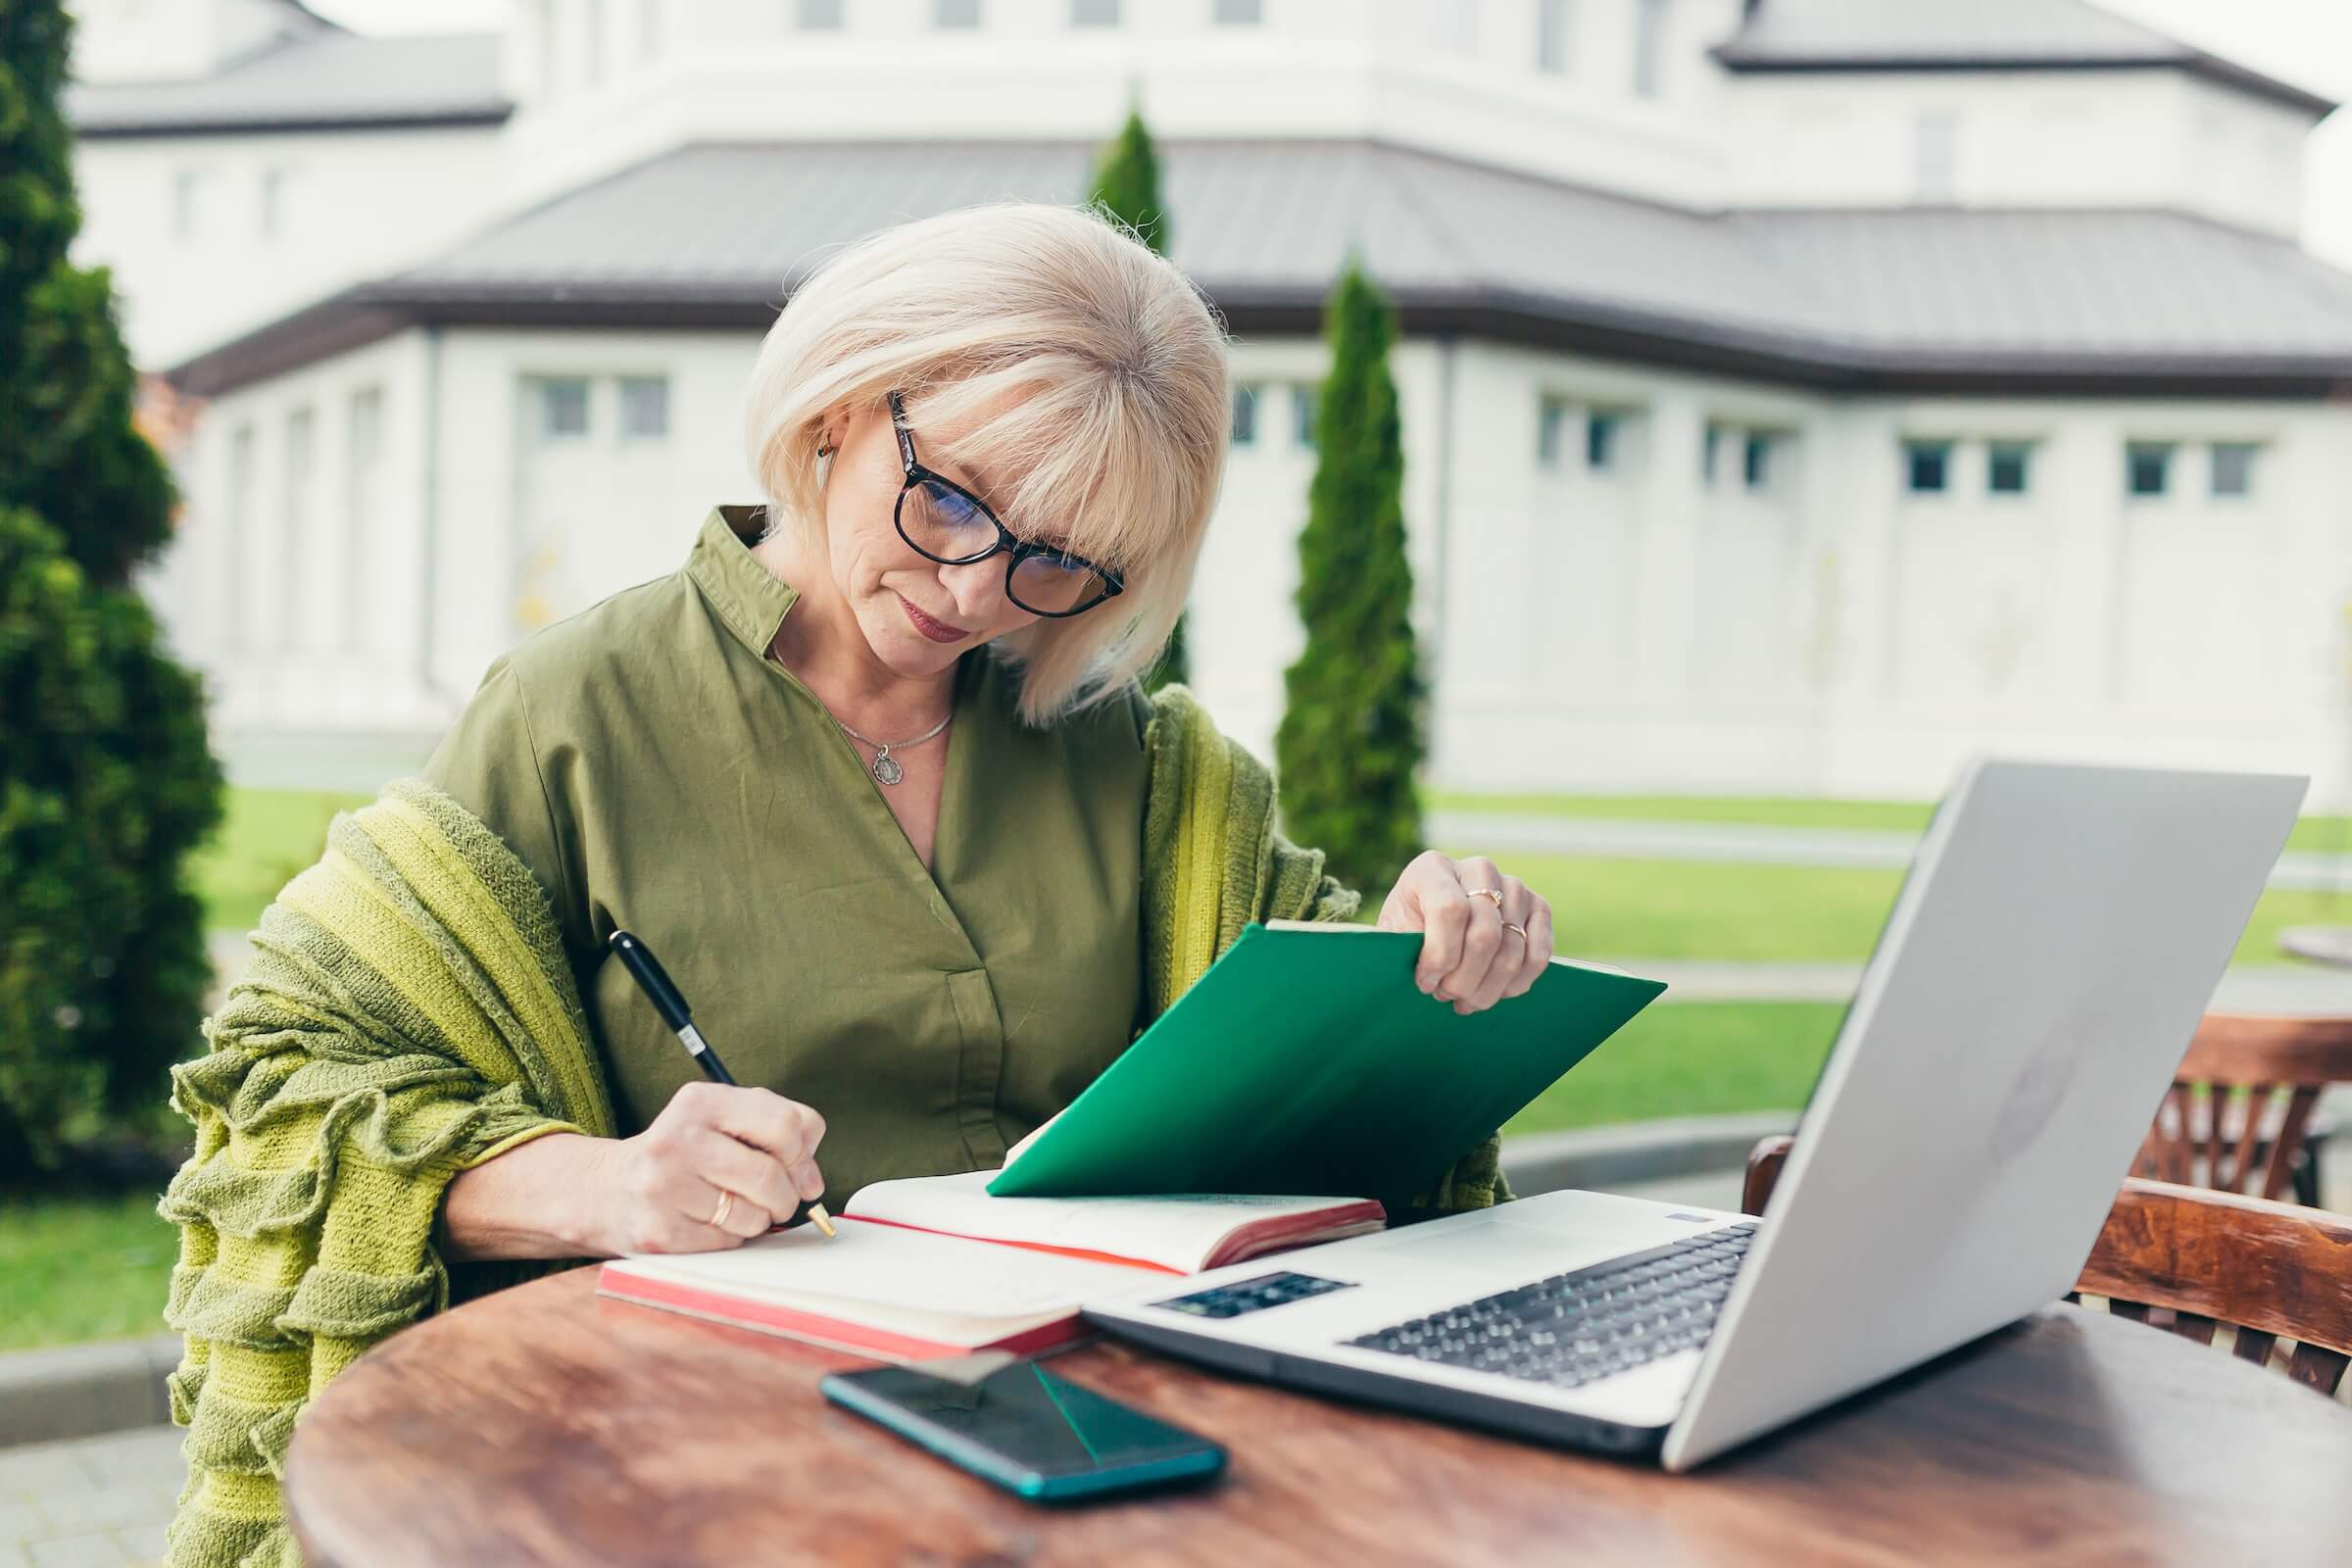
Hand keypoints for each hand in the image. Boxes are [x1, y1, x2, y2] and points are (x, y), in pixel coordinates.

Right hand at [588, 1082, 826, 1254]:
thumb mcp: (722, 1120)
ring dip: (757, 1220)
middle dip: (786, 1196)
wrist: (607, 1190)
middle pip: (770, 1176)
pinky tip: (707, 1222)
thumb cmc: (682, 1153)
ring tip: (733, 1207)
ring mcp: (663, 1187)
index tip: (802, 1172)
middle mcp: (677, 1139)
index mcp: (700, 1102)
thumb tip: (812, 1179)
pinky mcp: (658, 1231)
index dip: (804, 1155)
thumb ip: (778, 1128)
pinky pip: (727, 1242)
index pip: (784, 1125)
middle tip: (777, 1200)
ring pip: (752, 1215)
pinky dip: (731, 1238)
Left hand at [1378, 851, 1555, 1015]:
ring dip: (1486, 988)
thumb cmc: (1408, 931)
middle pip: (1484, 935)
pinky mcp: (1539, 907)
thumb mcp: (1392, 934)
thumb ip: (1396, 946)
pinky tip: (1494, 991)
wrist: (1436, 921)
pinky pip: (1539, 955)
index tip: (1424, 983)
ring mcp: (1514, 886)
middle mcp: (1478, 869)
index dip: (1439, 956)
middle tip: (1445, 996)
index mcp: (1433, 868)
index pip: (1450, 910)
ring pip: (1512, 951)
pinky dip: (1516, 983)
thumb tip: (1411, 968)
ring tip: (1464, 999)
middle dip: (1463, 980)